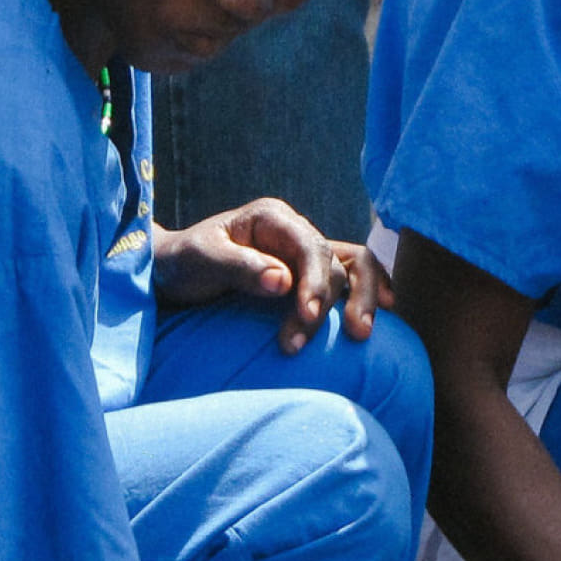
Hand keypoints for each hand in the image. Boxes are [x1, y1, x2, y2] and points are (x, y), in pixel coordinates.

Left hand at [152, 198, 386, 353]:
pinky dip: (371, 289)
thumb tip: (283, 281)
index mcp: (272, 218)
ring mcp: (305, 251)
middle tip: (301, 342)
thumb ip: (240, 268)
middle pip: (331, 263)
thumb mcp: (202, 261)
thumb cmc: (184, 263)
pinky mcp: (308, 273)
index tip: (306, 316)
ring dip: (358, 300)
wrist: (174, 272)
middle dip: (324, 304)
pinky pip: (351, 275)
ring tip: (359, 335)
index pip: (309, 247)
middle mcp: (295, 230)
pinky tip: (386, 309)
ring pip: (351, 268)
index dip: (313, 282)